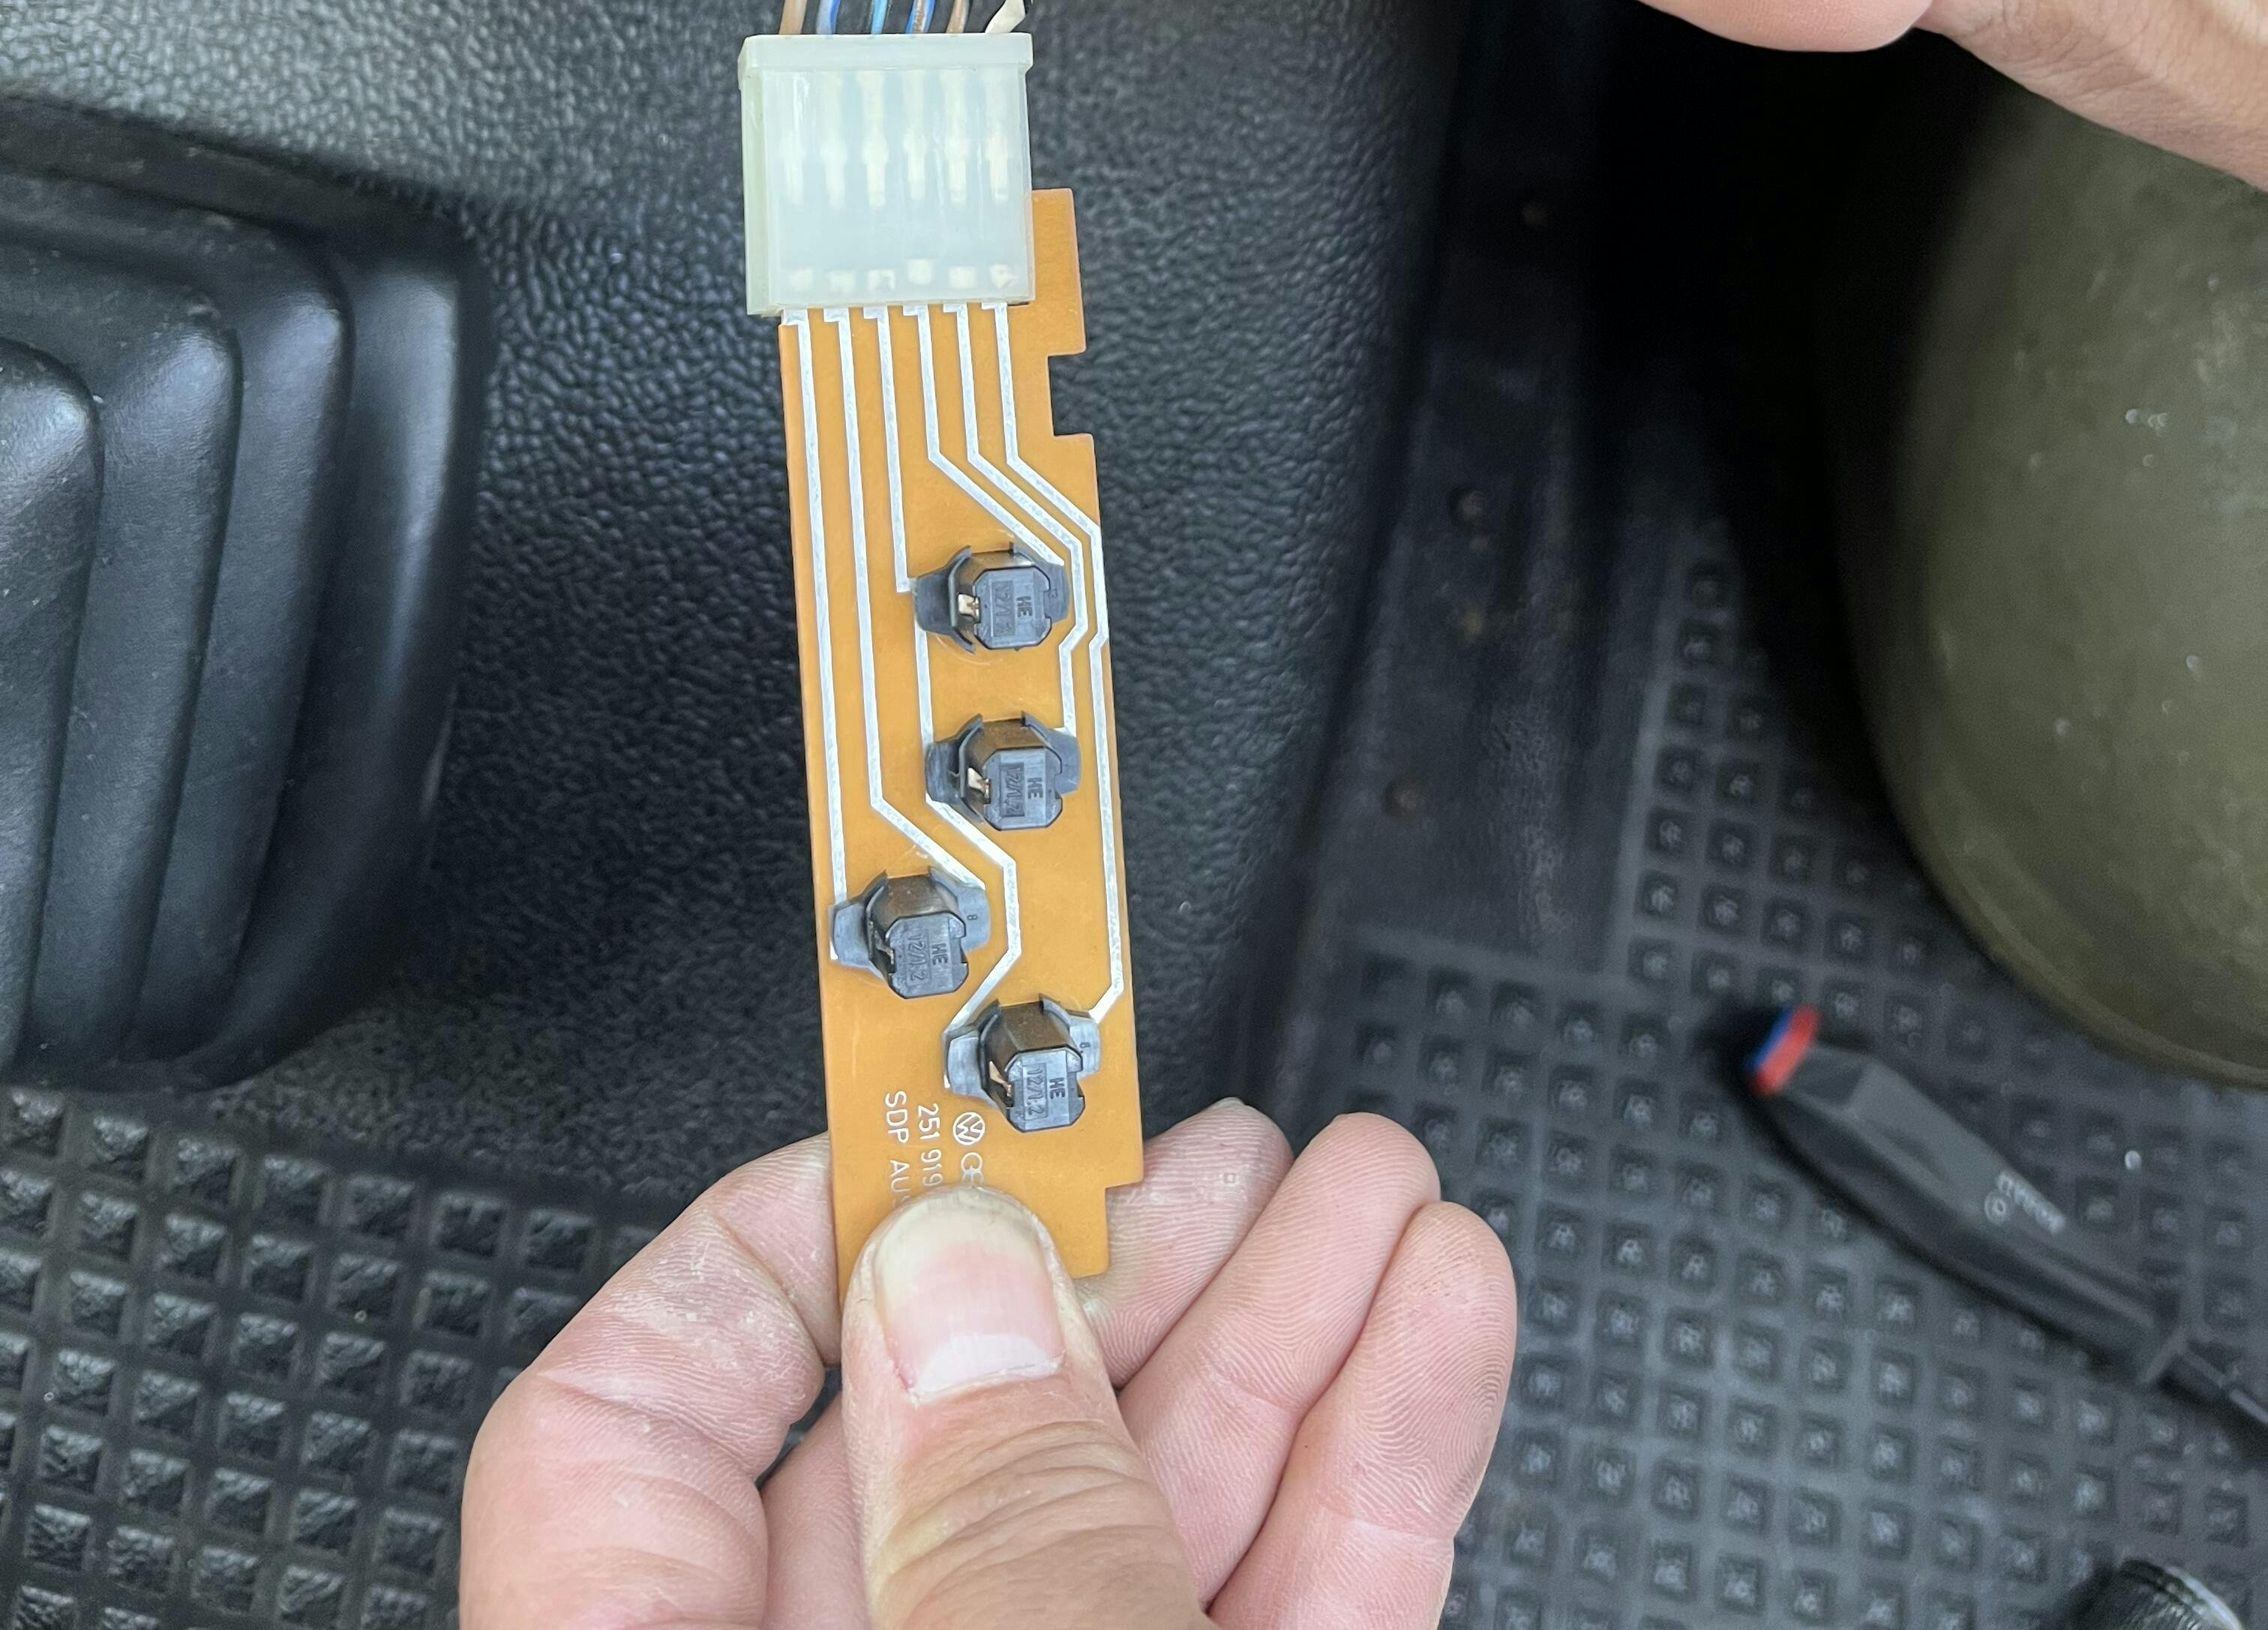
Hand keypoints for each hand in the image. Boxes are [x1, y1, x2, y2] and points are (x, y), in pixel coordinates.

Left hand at [459, 1101, 1515, 1629]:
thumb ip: (982, 1555)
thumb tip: (970, 1295)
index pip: (639, 1425)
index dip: (782, 1230)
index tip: (931, 1102)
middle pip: (952, 1433)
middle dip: (1115, 1248)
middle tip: (1212, 1122)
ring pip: (1145, 1515)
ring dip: (1280, 1328)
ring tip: (1372, 1183)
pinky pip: (1279, 1615)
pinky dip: (1371, 1473)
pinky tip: (1434, 1327)